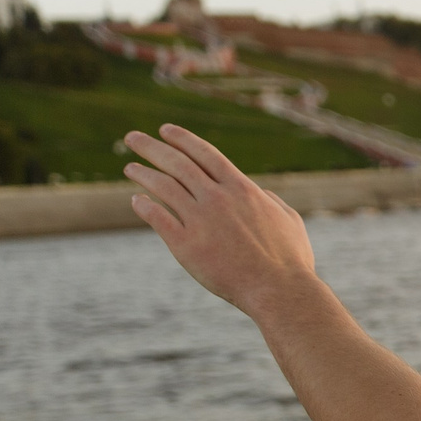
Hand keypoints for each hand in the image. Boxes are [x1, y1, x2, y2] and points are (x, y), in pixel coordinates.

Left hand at [125, 125, 320, 318]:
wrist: (278, 290)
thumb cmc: (290, 259)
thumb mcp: (290, 221)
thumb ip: (273, 202)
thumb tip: (262, 193)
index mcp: (242, 189)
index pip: (205, 153)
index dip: (182, 139)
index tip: (165, 130)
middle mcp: (218, 198)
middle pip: (177, 163)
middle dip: (151, 147)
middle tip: (132, 138)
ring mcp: (200, 220)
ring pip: (163, 186)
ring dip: (143, 174)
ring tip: (130, 168)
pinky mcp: (186, 244)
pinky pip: (157, 217)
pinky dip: (144, 206)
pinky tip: (137, 200)